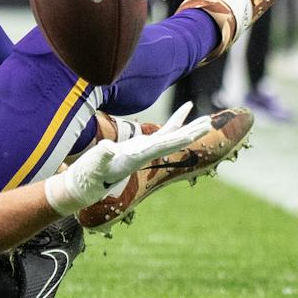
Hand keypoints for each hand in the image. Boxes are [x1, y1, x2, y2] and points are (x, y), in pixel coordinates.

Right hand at [44, 103, 212, 213]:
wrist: (87, 184)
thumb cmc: (89, 175)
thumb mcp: (93, 165)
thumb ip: (101, 156)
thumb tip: (110, 147)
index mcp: (138, 157)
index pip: (164, 146)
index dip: (180, 138)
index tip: (197, 132)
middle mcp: (147, 154)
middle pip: (174, 141)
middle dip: (192, 132)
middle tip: (210, 123)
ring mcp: (145, 149)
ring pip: (172, 136)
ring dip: (188, 127)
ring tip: (205, 119)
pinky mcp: (141, 145)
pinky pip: (163, 132)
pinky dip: (174, 122)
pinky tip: (184, 112)